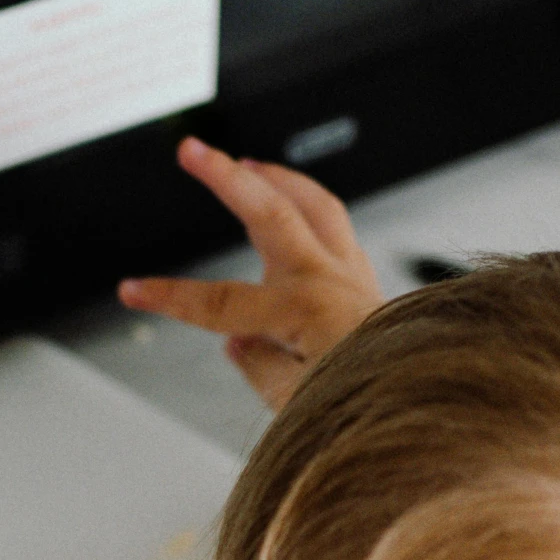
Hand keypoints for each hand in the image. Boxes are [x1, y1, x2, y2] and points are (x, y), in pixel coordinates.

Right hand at [119, 135, 382, 409]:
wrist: (427, 408)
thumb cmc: (367, 409)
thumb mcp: (296, 406)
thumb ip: (259, 368)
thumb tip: (237, 343)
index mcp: (304, 312)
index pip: (219, 302)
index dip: (169, 295)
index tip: (132, 289)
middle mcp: (330, 282)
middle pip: (269, 212)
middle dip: (225, 177)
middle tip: (192, 149)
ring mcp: (353, 278)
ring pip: (313, 206)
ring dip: (276, 178)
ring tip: (245, 163)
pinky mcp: (366, 284)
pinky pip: (335, 228)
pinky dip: (308, 207)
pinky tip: (292, 207)